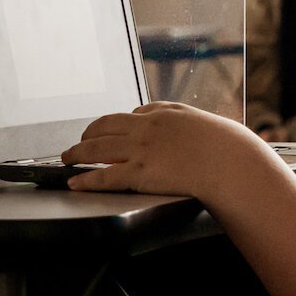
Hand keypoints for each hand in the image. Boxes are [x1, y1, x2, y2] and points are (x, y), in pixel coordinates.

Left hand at [62, 101, 273, 198]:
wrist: (229, 161)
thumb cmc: (226, 146)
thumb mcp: (206, 123)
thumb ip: (187, 122)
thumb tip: (182, 125)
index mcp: (165, 112)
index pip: (133, 113)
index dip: (117, 123)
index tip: (111, 130)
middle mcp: (147, 127)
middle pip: (105, 126)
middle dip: (88, 135)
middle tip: (79, 143)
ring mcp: (141, 150)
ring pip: (96, 149)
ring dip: (76, 154)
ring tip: (67, 159)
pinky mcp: (138, 173)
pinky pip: (103, 176)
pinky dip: (85, 180)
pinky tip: (75, 182)